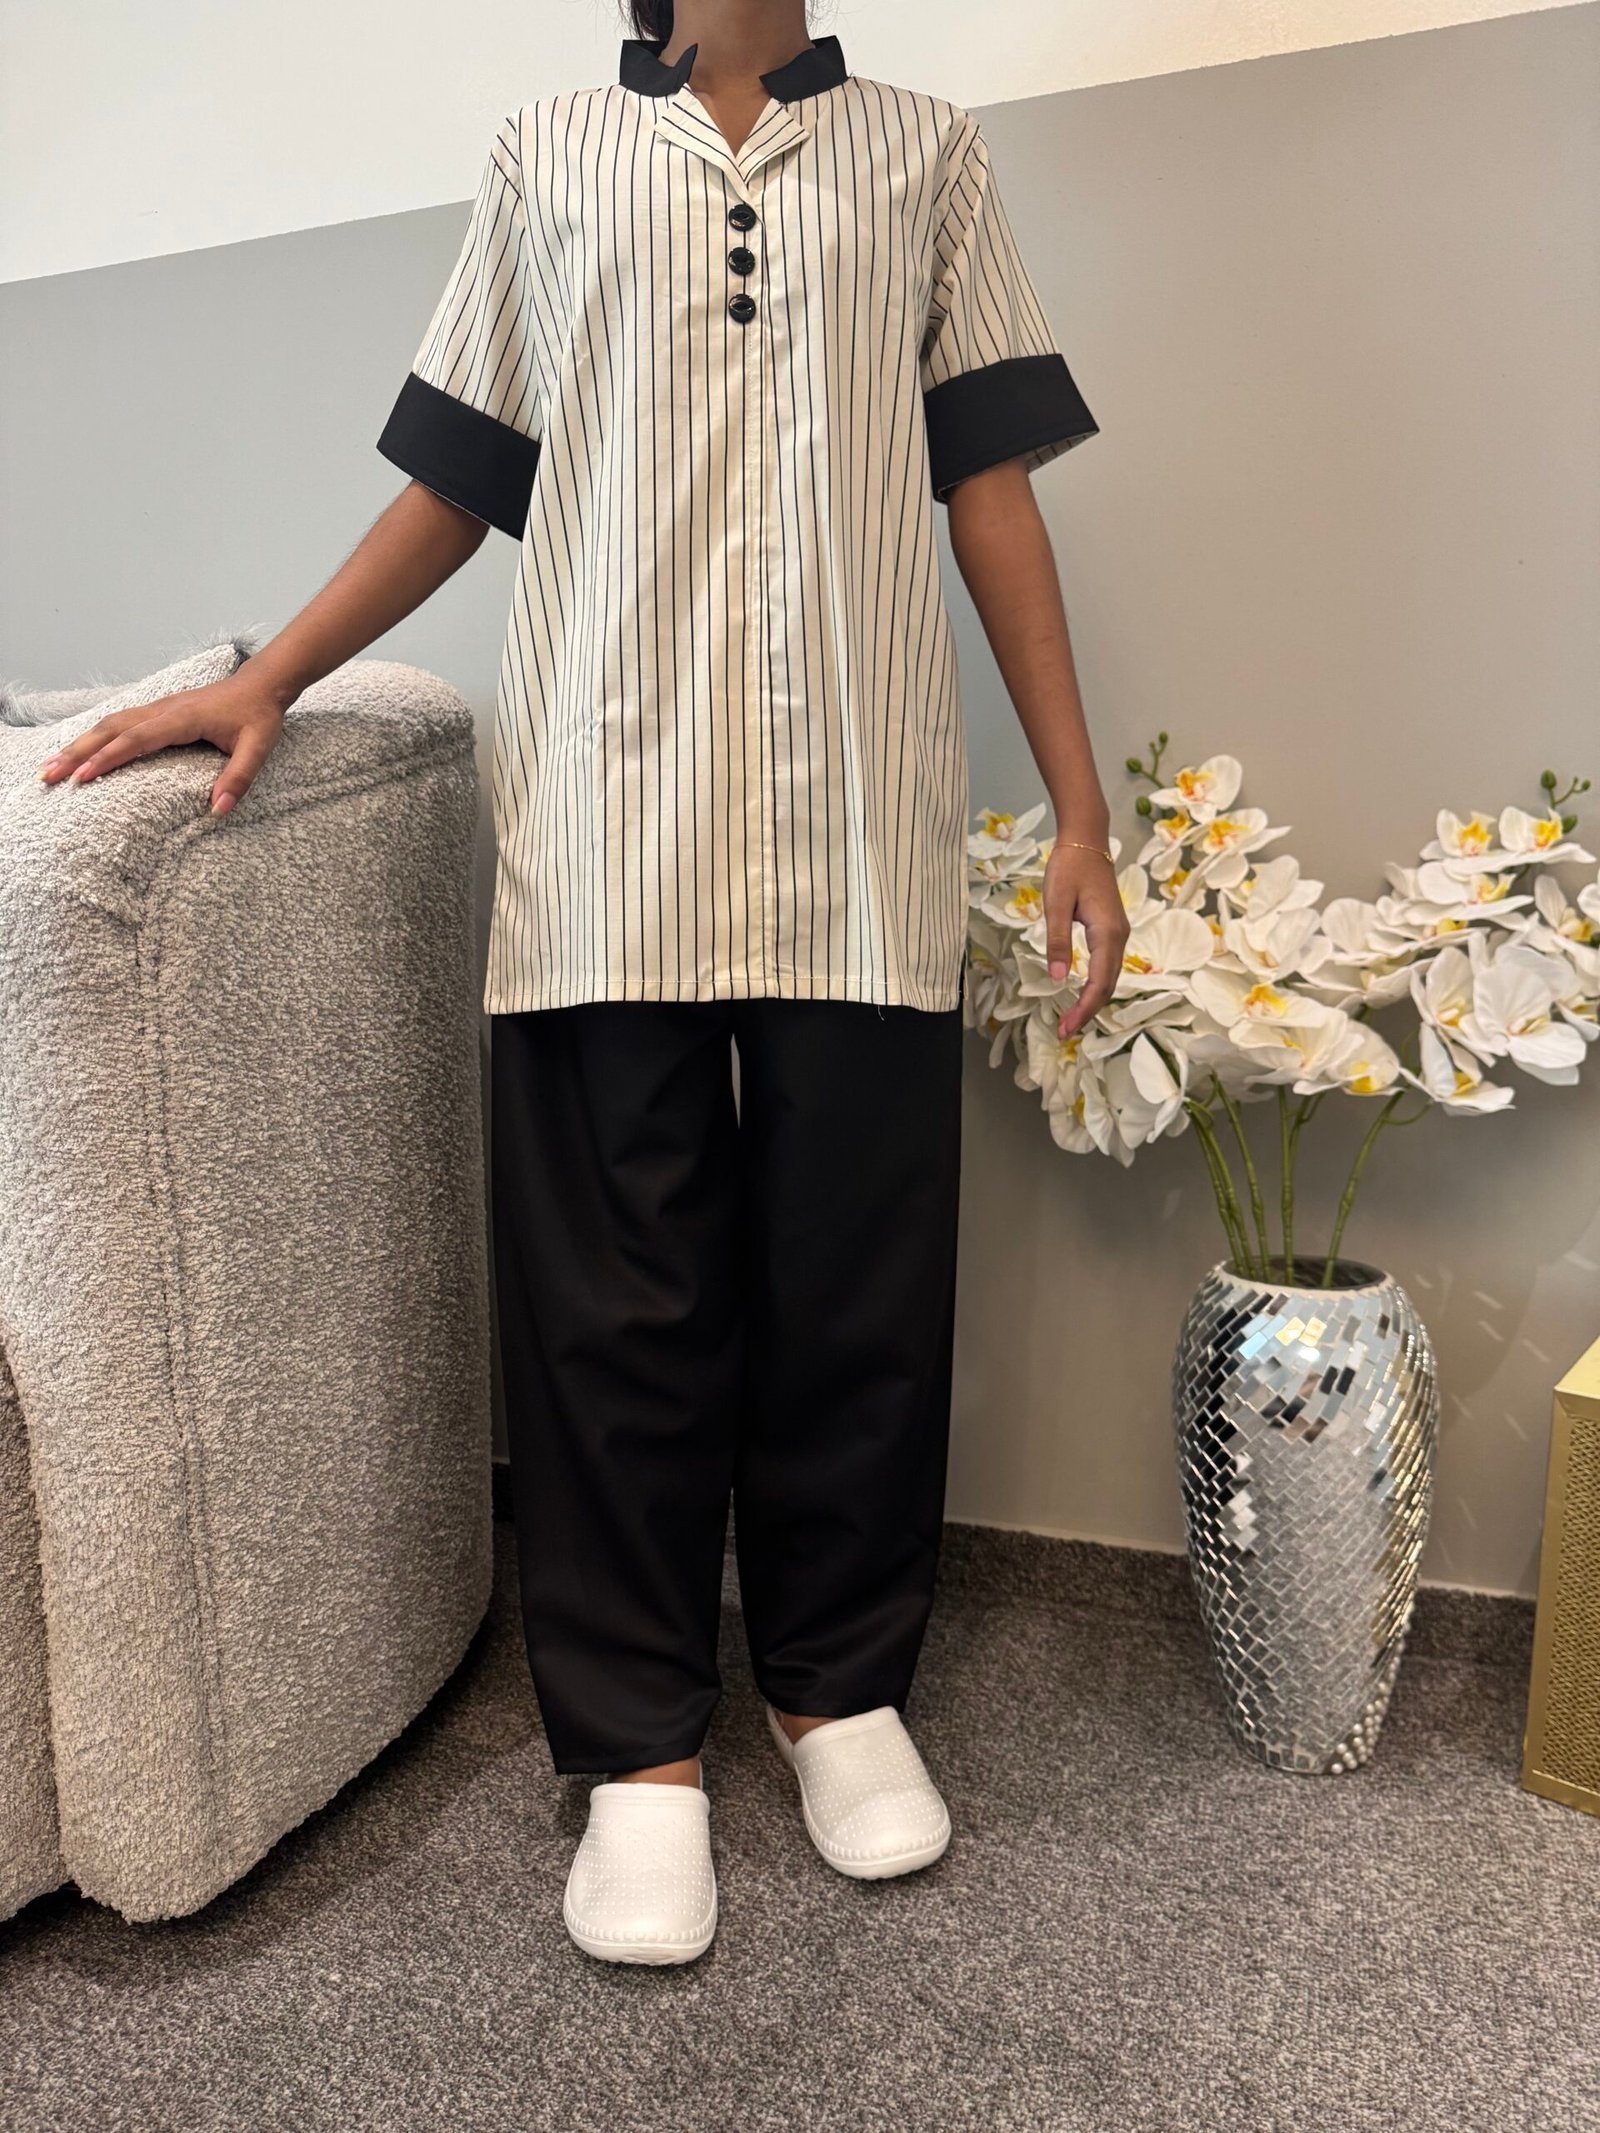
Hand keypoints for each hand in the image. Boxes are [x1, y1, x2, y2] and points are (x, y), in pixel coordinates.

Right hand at [36, 672, 288, 816]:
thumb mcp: (258, 749)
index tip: (83, 777)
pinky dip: (95, 736)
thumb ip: (239, 779)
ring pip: (110, 723)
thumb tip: (218, 810)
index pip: (137, 739)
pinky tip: (80, 750)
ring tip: (52, 765)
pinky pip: (119, 722)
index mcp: (183, 718)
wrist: (262, 684)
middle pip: (110, 729)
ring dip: (79, 743)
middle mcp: (164, 709)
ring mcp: (159, 707)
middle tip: (48, 775)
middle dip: (77, 752)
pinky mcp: (159, 711)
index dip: (109, 758)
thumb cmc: (260, 715)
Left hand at [1045, 839, 1127, 1037]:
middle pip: (1108, 985)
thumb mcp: (1056, 903)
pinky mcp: (1112, 930)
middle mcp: (1119, 936)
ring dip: (1092, 1000)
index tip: (1066, 1028)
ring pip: (1110, 976)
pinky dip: (1096, 984)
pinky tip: (1082, 994)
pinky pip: (1107, 965)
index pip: (1100, 982)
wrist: (1087, 840)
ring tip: (1070, 1019)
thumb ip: (1057, 941)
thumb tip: (1059, 978)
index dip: (1084, 1009)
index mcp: (1107, 933)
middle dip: (1088, 1011)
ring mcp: (1118, 933)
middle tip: (1064, 1031)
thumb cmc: (1069, 867)